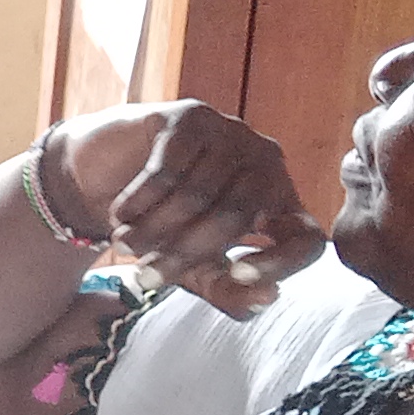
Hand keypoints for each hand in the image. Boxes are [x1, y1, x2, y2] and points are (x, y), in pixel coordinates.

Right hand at [46, 102, 324, 317]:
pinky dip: (140, 199)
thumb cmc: (163, 227)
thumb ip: (229, 290)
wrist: (105, 180)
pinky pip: (170, 167)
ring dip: (153, 228)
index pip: (308, 238)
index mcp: (281, 207)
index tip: (236, 274)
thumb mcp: (196, 271)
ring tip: (125, 244)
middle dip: (185, 251)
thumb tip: (267, 298)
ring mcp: (232, 135)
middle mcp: (267, 165)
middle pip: (239, 214)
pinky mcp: (193, 116)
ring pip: (199, 192)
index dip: (282, 260)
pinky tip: (121, 213)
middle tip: (145, 275)